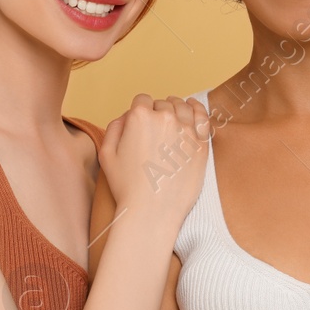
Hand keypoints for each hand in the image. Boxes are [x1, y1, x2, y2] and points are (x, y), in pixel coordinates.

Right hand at [99, 94, 210, 217]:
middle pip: (163, 104)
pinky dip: (197, 108)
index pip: (142, 100)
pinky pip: (203, 116)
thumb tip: (125, 116)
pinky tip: (193, 107)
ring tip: (173, 116)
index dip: (140, 110)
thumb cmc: (127, 186)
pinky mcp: (201, 143)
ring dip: (177, 108)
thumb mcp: (107, 154)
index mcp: (140, 117)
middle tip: (155, 128)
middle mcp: (165, 118)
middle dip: (158, 112)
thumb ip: (114, 128)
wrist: (152, 210)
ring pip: (183, 106)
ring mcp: (186, 129)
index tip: (141, 121)